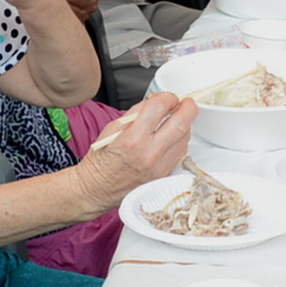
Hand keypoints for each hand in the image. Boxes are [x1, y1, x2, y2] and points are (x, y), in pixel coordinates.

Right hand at [75, 92, 198, 206]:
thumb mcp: (112, 129)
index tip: (168, 97)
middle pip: (181, 122)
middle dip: (188, 107)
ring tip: (175, 120)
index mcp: (133, 138)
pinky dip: (179, 140)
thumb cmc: (102, 161)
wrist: (97, 189)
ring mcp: (159, 166)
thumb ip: (137, 112)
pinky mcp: (164, 175)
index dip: (167, 97)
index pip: (159, 107)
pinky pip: (180, 152)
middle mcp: (149, 153)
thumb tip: (156, 100)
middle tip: (186, 103)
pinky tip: (172, 137)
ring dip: (184, 124)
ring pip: (185, 138)